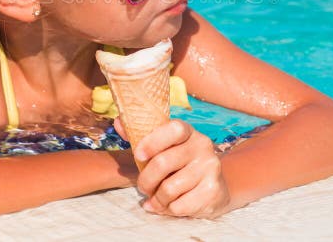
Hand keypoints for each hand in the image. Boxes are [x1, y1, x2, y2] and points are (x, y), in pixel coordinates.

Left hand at [114, 117, 230, 218]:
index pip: (173, 129)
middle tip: (143, 187)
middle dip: (146, 180)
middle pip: (163, 163)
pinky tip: (169, 206)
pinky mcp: (212, 191)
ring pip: (169, 189)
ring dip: (156, 199)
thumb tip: (118, 123)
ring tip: (156, 198)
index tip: (138, 154)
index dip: (153, 141)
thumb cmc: (180, 165)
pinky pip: (179, 206)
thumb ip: (140, 136)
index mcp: (189, 132)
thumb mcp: (164, 149)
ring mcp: (210, 168)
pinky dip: (168, 210)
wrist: (215, 188)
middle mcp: (203, 146)